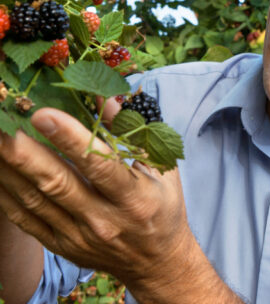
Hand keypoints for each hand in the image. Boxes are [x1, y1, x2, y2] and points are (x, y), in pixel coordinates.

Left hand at [0, 103, 192, 296]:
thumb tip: (106, 99)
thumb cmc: (162, 207)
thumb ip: (132, 134)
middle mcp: (104, 220)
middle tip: (4, 126)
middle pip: (57, 183)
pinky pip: (26, 220)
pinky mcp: (61, 246)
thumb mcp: (161, 169)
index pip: (99, 165)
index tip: (44, 114)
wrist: (156, 262)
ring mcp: (78, 236)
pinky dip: (6, 195)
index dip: (70, 139)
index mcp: (134, 197)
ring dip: (9, 169)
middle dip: (26, 153)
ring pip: (34, 200)